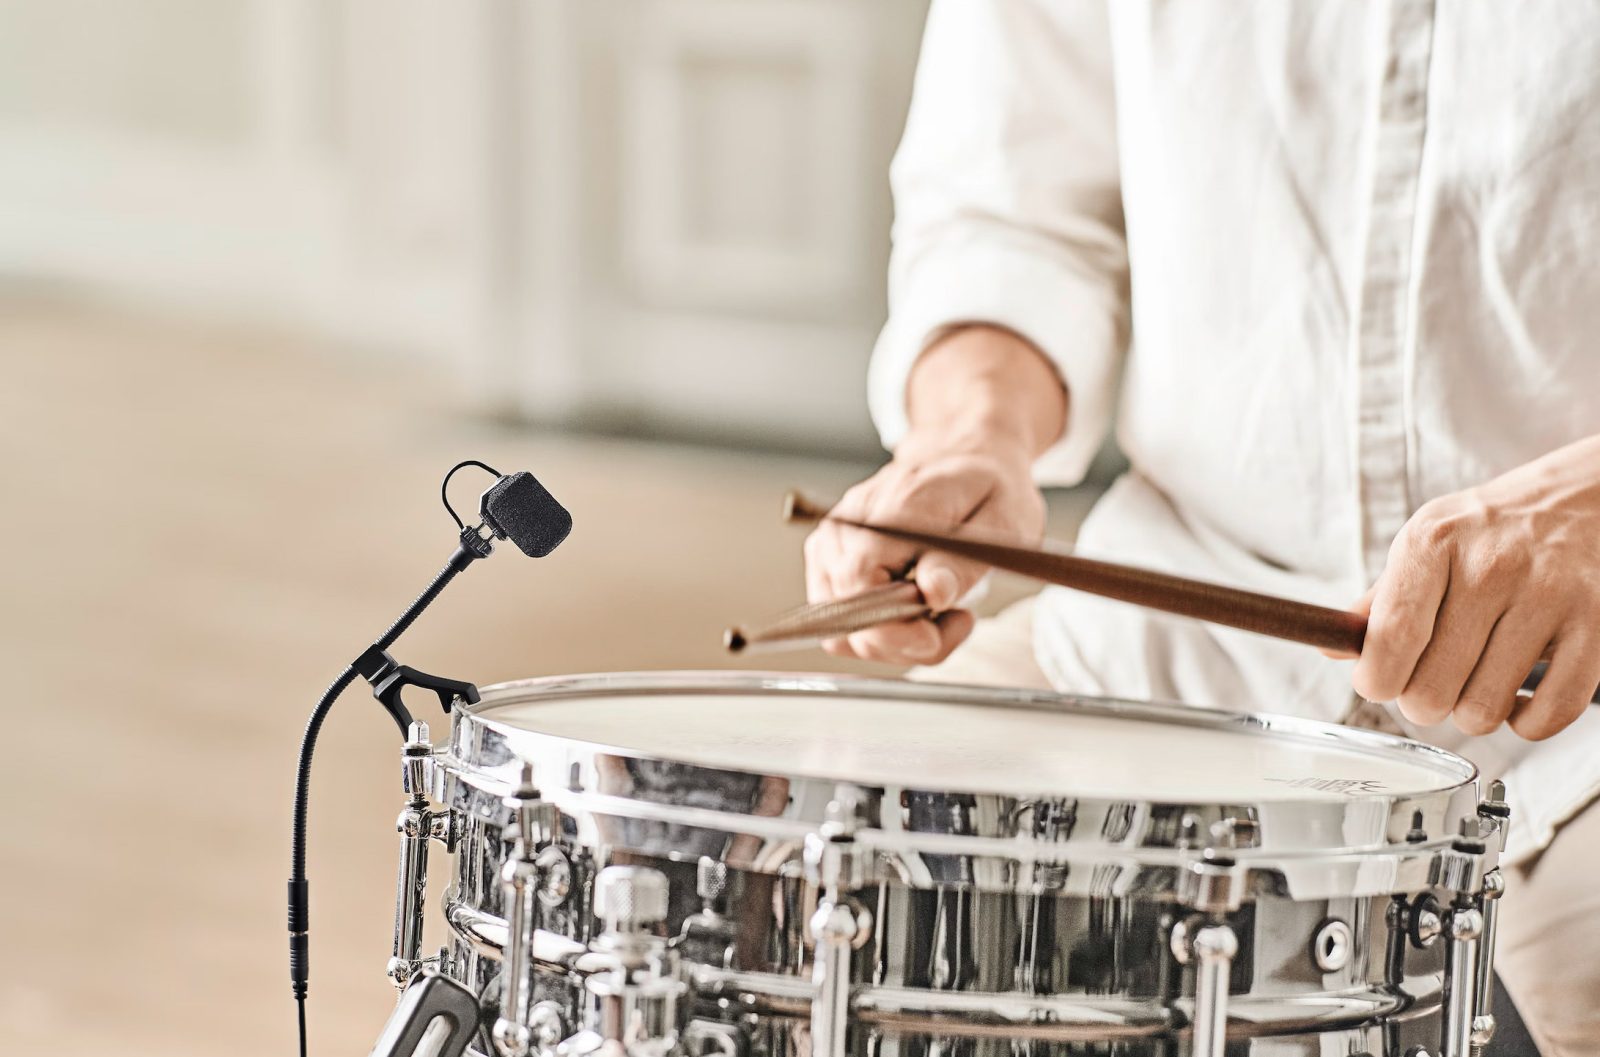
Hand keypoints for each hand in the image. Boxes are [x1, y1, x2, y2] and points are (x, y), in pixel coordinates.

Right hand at [803, 325, 1063, 664]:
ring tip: (939, 612)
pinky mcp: (829, 559)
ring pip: (840, 629)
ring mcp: (831, 542)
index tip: (937, 630)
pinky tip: (916, 609)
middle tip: (955, 619)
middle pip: (845, 615)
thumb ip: (964, 559)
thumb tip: (933, 593)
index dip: (894, 626)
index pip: (859, 584)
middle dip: (903, 640)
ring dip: (894, 640)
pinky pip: (841, 621)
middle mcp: (848, 523)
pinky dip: (880, 631)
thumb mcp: (1004, 519)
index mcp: (891, 507)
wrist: (965, 456)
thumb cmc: (990, 486)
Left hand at [1351, 435, 1599, 738]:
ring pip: (1484, 708)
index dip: (1375, 680)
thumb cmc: (1489, 532)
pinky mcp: (1596, 626)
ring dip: (1471, 712)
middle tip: (1431, 683)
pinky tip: (1518, 698)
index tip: (1378, 683)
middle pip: (1431, 688)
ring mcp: (1549, 596)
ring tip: (1474, 683)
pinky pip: (1550, 713)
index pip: (1390, 639)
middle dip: (1421, 702)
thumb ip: (1380, 600)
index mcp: (1433, 543)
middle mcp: (1491, 567)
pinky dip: (1527, 723)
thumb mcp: (1425, 543)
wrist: (1577, 501)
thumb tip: (1334, 649)